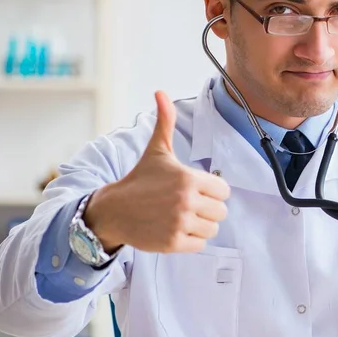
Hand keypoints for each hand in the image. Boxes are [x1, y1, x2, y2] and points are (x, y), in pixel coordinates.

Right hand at [85, 91, 230, 253]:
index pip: (224, 191)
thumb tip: (160, 92)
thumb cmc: (140, 180)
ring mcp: (180, 223)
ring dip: (201, 225)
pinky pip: (200, 244)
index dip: (212, 191)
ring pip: (212, 229)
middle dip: (207, 209)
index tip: (195, 189)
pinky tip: (176, 230)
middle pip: (221, 211)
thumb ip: (165, 122)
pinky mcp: (173, 243)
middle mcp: (186, 201)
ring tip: (182, 217)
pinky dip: (191, 240)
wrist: (113, 210)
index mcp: (188, 178)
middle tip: (188, 205)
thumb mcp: (156, 151)